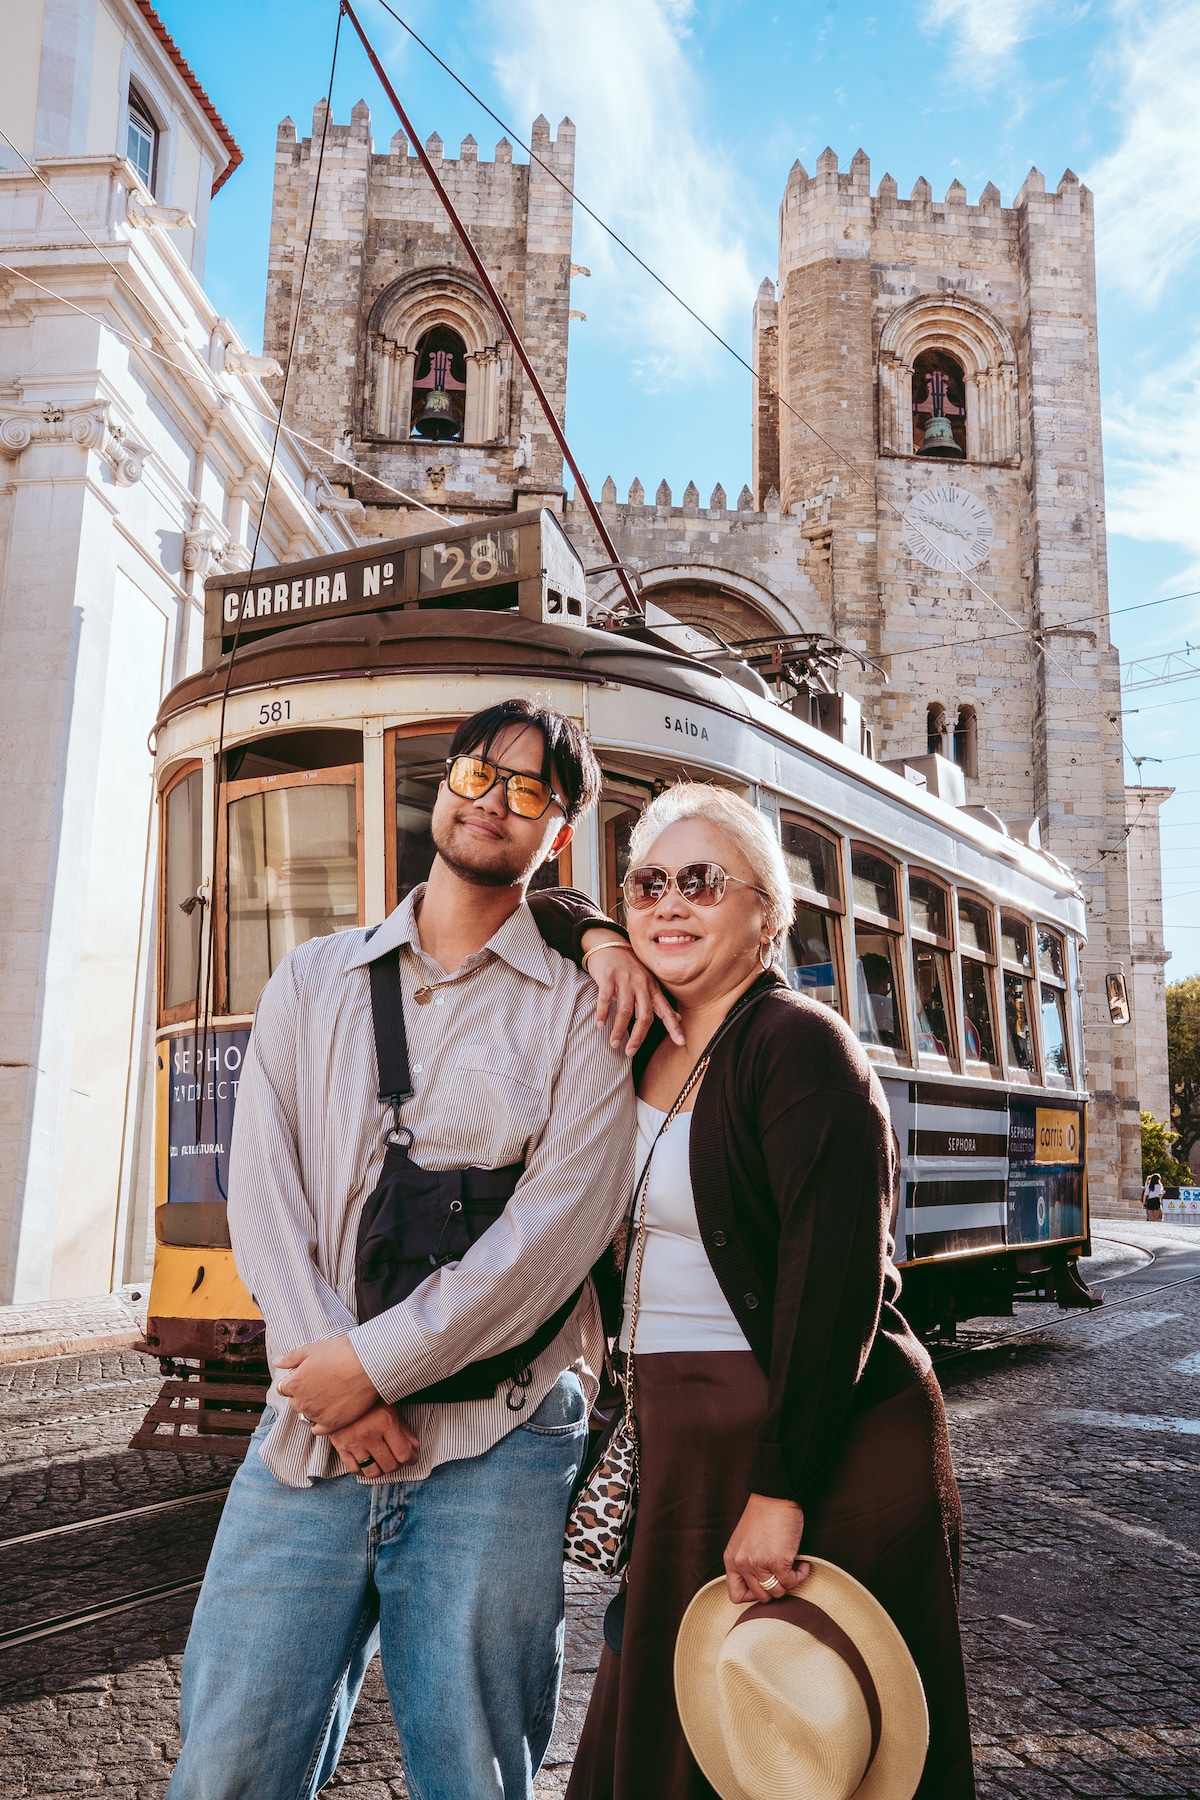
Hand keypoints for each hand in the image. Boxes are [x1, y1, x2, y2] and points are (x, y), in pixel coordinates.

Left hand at [275, 1335, 378, 1432]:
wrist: (367, 1365)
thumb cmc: (340, 1353)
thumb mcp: (312, 1349)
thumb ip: (291, 1358)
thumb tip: (277, 1362)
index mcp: (294, 1384)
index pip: (283, 1388)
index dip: (295, 1381)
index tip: (308, 1376)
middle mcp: (302, 1402)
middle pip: (295, 1402)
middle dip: (303, 1394)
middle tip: (321, 1384)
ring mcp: (316, 1415)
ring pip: (306, 1414)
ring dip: (313, 1407)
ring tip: (329, 1395)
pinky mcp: (331, 1424)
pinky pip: (317, 1430)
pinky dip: (319, 1423)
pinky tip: (329, 1412)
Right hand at [328, 1400, 419, 1475]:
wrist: (339, 1391)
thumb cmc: (368, 1399)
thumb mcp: (390, 1407)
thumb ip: (403, 1428)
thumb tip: (414, 1447)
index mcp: (385, 1422)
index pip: (403, 1453)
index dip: (412, 1459)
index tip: (413, 1458)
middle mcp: (368, 1434)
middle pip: (389, 1465)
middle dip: (397, 1465)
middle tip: (398, 1460)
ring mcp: (353, 1442)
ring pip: (372, 1472)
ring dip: (381, 1470)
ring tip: (383, 1462)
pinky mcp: (340, 1446)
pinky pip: (354, 1469)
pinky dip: (363, 1471)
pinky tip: (368, 1463)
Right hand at [580, 933, 684, 1055]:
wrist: (609, 945)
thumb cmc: (629, 967)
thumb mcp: (648, 982)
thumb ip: (660, 1001)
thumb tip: (677, 1018)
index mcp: (652, 987)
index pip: (665, 1010)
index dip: (674, 1026)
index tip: (681, 1042)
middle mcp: (641, 984)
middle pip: (644, 1015)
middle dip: (637, 1037)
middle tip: (629, 1052)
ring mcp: (625, 980)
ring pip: (625, 1010)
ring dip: (619, 1030)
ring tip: (613, 1043)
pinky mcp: (608, 977)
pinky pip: (606, 999)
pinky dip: (603, 1014)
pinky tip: (600, 1025)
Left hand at [724, 1494, 810, 1603]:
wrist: (775, 1496)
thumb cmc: (763, 1516)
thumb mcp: (744, 1542)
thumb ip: (746, 1562)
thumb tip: (762, 1586)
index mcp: (731, 1559)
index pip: (736, 1595)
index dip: (753, 1595)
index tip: (766, 1583)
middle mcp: (742, 1563)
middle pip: (761, 1596)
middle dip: (775, 1588)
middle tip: (784, 1574)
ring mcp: (759, 1563)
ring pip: (777, 1592)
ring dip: (789, 1582)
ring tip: (794, 1567)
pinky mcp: (778, 1561)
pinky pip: (792, 1582)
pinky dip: (801, 1575)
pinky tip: (803, 1564)